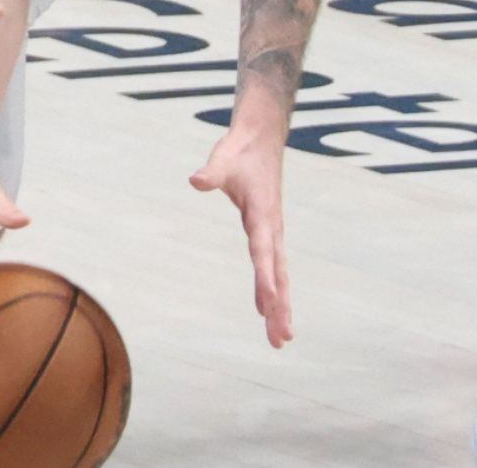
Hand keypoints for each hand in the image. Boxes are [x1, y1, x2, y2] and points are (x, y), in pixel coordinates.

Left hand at [189, 124, 293, 346]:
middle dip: (279, 308)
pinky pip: (273, 268)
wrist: (261, 138)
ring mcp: (273, 232)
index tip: (267, 306)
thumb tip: (196, 180)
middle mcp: (272, 228)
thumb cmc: (240, 150)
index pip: (263, 252)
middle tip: (280, 340)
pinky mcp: (269, 232)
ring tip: (280, 339)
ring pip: (279, 276)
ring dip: (280, 307)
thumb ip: (211, 172)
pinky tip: (266, 310)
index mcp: (263, 214)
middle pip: (277, 274)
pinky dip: (272, 291)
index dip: (264, 279)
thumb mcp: (223, 159)